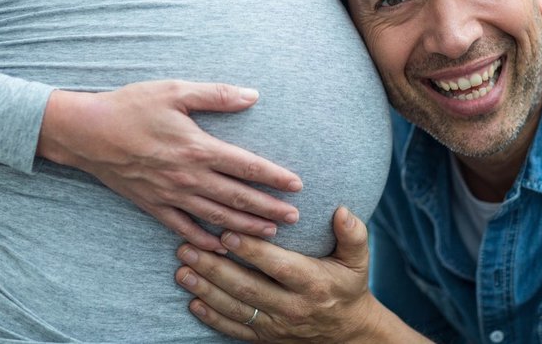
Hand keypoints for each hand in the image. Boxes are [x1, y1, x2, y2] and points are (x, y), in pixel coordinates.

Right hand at [37, 80, 302, 251]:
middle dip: (269, 209)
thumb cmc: (131, 106)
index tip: (297, 186)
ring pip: (216, 217)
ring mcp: (170, 195)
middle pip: (237, 198)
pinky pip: (183, 227)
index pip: (246, 167)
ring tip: (270, 234)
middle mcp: (188, 177)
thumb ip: (216, 95)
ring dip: (245, 227)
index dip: (274, 177)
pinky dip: (203, 239)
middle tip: (294, 218)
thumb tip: (253, 95)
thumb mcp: (175, 90)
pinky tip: (220, 245)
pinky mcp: (152, 205)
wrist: (85, 132)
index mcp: (197, 148)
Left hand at [175, 207, 430, 342]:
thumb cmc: (349, 286)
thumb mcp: (358, 260)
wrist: (348, 332)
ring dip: (206, 291)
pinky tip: (193, 302)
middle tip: (188, 248)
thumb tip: (342, 210)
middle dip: (215, 269)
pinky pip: (236, 329)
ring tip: (183, 271)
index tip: (226, 233)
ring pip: (237, 309)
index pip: (279, 266)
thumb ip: (352, 234)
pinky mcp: (266, 337)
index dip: (252, 251)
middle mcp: (293, 307)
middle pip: (248, 288)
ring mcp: (277, 325)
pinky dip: (213, 318)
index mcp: (313, 283)